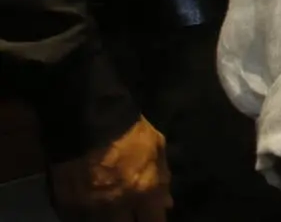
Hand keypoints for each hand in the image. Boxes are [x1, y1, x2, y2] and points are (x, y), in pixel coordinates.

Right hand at [48, 115, 170, 221]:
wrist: (87, 118)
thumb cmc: (129, 131)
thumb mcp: (156, 147)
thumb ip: (162, 177)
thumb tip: (167, 204)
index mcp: (144, 191)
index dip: (152, 221)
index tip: (149, 218)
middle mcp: (118, 205)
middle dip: (129, 221)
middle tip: (128, 213)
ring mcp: (90, 207)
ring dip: (107, 219)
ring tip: (110, 210)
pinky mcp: (66, 205)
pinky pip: (77, 220)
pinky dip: (85, 217)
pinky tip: (90, 209)